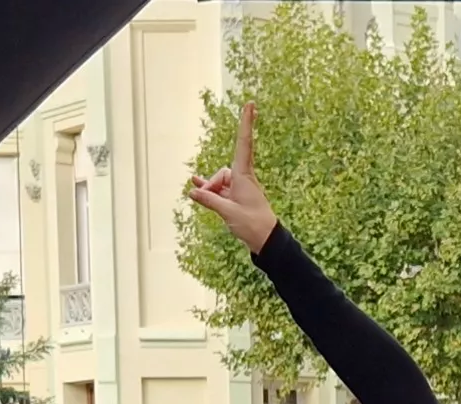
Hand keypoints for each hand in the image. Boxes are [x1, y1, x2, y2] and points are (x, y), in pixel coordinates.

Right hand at [185, 104, 281, 253]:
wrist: (266, 240)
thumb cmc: (252, 224)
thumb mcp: (227, 211)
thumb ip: (209, 199)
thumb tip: (193, 191)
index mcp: (244, 175)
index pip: (244, 143)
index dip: (246, 123)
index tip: (251, 105)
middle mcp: (243, 178)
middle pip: (222, 173)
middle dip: (211, 183)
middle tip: (206, 197)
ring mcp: (240, 188)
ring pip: (220, 183)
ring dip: (211, 191)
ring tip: (202, 198)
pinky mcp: (237, 198)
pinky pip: (221, 190)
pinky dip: (211, 190)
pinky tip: (197, 188)